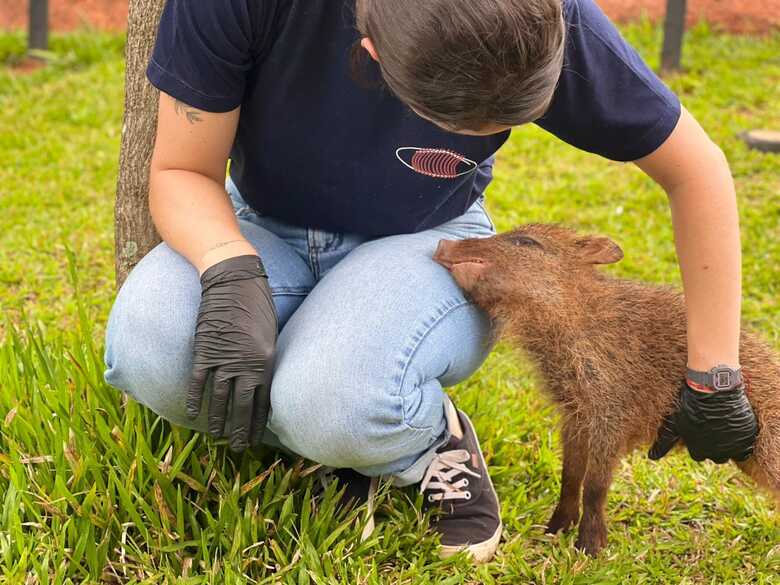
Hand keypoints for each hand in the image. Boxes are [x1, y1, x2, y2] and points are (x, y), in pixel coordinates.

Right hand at [188, 254, 277, 451]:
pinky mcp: (204, 350)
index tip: (256, 438)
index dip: (258, 422)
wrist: (235, 280)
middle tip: (238, 448)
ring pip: (220, 397)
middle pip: (242, 405)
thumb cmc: (258, 304)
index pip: (262, 400)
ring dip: (219, 420)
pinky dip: (195, 397)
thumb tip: (263, 379)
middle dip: (240, 429)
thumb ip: (266, 358)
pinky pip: (198, 380)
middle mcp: (246, 365)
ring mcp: (224, 358)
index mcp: (266, 361)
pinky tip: (192, 413)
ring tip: (218, 437)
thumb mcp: (271, 334)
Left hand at [648, 379, 757, 463]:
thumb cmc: (688, 403)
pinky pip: (747, 447)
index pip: (698, 455)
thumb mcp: (673, 423)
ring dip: (728, 445)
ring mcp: (734, 445)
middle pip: (717, 456)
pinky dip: (742, 441)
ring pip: (732, 453)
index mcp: (699, 451)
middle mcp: (717, 452)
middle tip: (711, 428)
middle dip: (713, 446)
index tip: (698, 431)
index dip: (698, 443)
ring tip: (722, 428)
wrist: (712, 387)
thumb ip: (664, 443)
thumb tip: (651, 457)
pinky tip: (734, 428)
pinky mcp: (748, 435)